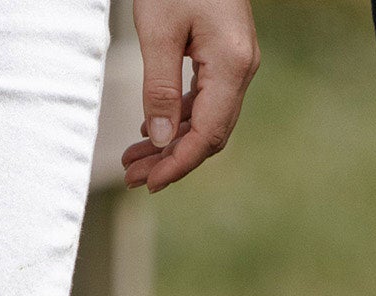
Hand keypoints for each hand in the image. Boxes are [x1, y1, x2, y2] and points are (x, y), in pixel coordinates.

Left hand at [120, 0, 257, 192]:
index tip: (148, 183)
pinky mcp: (225, 55)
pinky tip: (151, 129)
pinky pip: (205, 99)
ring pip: (206, 118)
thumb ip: (159, 88)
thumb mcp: (159, 32)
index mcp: (233, 65)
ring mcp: (237, 62)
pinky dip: (178, 118)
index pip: (208, 134)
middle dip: (171, 159)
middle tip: (133, 178)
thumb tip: (159, 140)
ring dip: (171, 142)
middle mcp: (242, 68)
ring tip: (133, 160)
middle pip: (209, 133)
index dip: (178, 164)